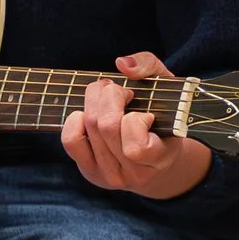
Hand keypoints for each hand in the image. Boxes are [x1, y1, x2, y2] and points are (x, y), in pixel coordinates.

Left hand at [61, 51, 212, 200]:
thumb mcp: (167, 88)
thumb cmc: (162, 117)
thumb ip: (149, 67)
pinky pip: (71, 140)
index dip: (137, 119)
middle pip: (107, 126)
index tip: (146, 112)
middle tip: (121, 91)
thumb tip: (122, 65)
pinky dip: (76, 119)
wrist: (155, 159)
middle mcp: (133, 173)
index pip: (136, 147)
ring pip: (90, 127)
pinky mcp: (90, 171)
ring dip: (95, 100)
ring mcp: (109, 175)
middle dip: (111, 95)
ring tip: (107, 97)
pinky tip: (89, 115)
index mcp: (160, 159)